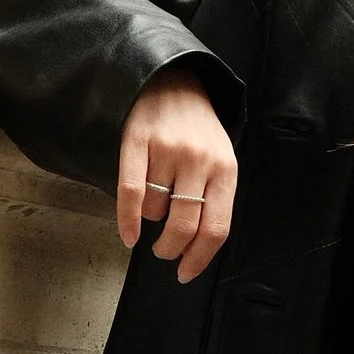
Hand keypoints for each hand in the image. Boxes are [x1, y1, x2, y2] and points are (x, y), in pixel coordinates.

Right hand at [116, 71, 237, 281]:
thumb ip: (213, 199)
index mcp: (226, 170)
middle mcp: (199, 160)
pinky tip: (128, 236)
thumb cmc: (198, 130)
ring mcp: (168, 151)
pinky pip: (130, 193)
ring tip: (154, 206)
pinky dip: (127, 221)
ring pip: (154, 210)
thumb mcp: (220, 160)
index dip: (199, 258)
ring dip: (150, 220)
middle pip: (184, 226)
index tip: (186, 272)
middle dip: (171, 250)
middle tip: (164, 252)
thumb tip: (196, 247)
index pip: (217, 228)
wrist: (174, 81)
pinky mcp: (137, 142)